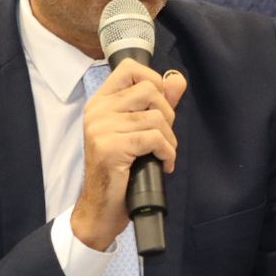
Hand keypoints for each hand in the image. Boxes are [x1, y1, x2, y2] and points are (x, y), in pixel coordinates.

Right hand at [71, 62, 186, 249]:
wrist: (100, 208)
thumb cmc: (119, 170)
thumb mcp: (138, 131)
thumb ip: (158, 103)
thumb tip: (177, 79)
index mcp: (100, 102)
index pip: (130, 67)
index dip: (153, 80)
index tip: (159, 105)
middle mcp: (97, 110)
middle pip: (150, 89)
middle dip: (168, 114)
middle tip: (163, 137)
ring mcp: (101, 128)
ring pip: (156, 117)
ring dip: (170, 139)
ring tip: (163, 154)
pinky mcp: (111, 147)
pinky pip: (155, 139)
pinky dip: (168, 153)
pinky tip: (163, 164)